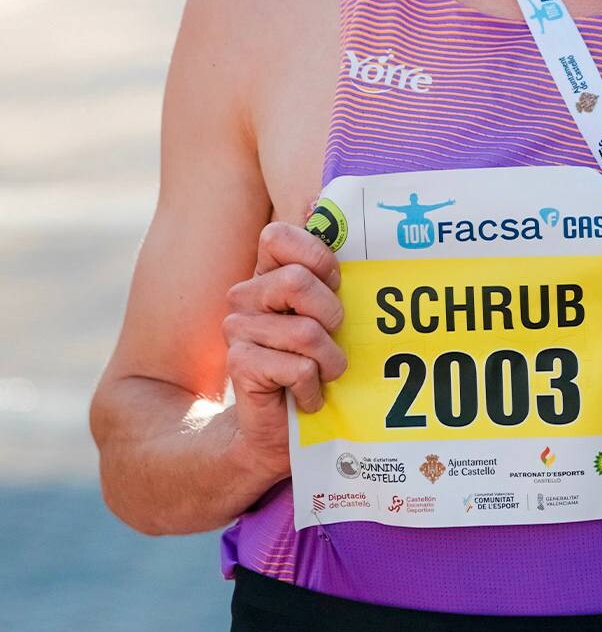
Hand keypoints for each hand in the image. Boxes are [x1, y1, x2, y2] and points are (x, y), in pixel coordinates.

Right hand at [223, 220, 346, 476]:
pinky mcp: (240, 363)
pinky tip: (306, 395)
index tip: (334, 284)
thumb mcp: (326, 312)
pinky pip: (298, 367)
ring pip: (305, 331)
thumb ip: (325, 267)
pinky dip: (314, 387)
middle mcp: (246, 295)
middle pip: (296, 281)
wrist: (277, 430)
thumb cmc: (312, 363)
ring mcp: (238, 328)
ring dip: (329, 359)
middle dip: (331, 314)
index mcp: (267, 274)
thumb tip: (317, 201)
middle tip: (333, 336)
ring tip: (325, 373)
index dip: (316, 258)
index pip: (278, 236)